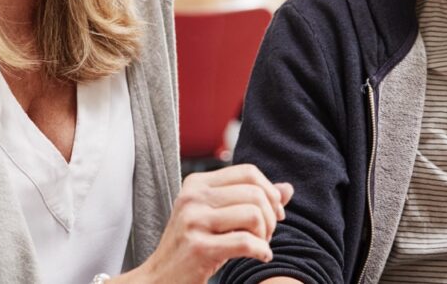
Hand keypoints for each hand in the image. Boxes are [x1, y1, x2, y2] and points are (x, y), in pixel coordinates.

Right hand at [119, 164, 293, 283]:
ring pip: (253, 215)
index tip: (274, 213)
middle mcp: (193, 197)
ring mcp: (194, 221)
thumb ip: (249, 200)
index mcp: (197, 183)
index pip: (248, 172)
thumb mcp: (217, 216)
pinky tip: (261, 257)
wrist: (159, 278)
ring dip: (266, 235)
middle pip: (254, 193)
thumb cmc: (192, 247)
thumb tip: (287, 189)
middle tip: (266, 234)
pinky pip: (246, 243)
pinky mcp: (199, 248)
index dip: (270, 191)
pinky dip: (262, 251)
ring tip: (260, 245)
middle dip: (270, 216)